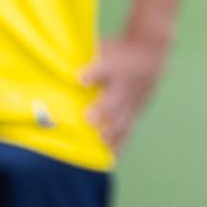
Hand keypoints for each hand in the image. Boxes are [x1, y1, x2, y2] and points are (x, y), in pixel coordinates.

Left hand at [82, 32, 171, 150]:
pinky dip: (120, 144)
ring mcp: (132, 99)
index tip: (81, 78)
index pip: (104, 68)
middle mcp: (124, 84)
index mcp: (114, 65)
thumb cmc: (118, 49)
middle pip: (114, 99)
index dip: (93, 73)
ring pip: (122, 117)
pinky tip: (110, 159)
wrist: (151, 49)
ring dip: (111, 131)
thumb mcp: (103, 47)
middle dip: (102, 110)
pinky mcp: (137, 110)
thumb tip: (54, 68)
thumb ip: (84, 58)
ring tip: (99, 144)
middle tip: (89, 119)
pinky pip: (128, 129)